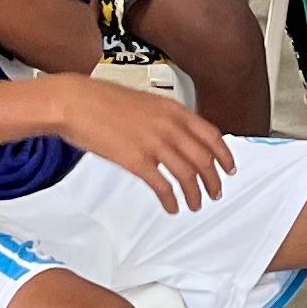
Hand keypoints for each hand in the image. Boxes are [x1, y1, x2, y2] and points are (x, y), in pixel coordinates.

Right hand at [54, 77, 236, 212]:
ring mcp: (154, 144)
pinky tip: (172, 207)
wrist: (76, 102)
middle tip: (215, 192)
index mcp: (173, 109)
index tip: (230, 168)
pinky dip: (171, 200)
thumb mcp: (146, 102)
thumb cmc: (103, 100)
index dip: (225, 156)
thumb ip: (166, 117)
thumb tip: (179, 135)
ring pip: (187, 175)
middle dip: (213, 180)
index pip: (212, 135)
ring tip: (195, 204)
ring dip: (195, 194)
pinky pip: (163, 187)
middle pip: (204, 159)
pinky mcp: (136, 161)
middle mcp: (169, 126)